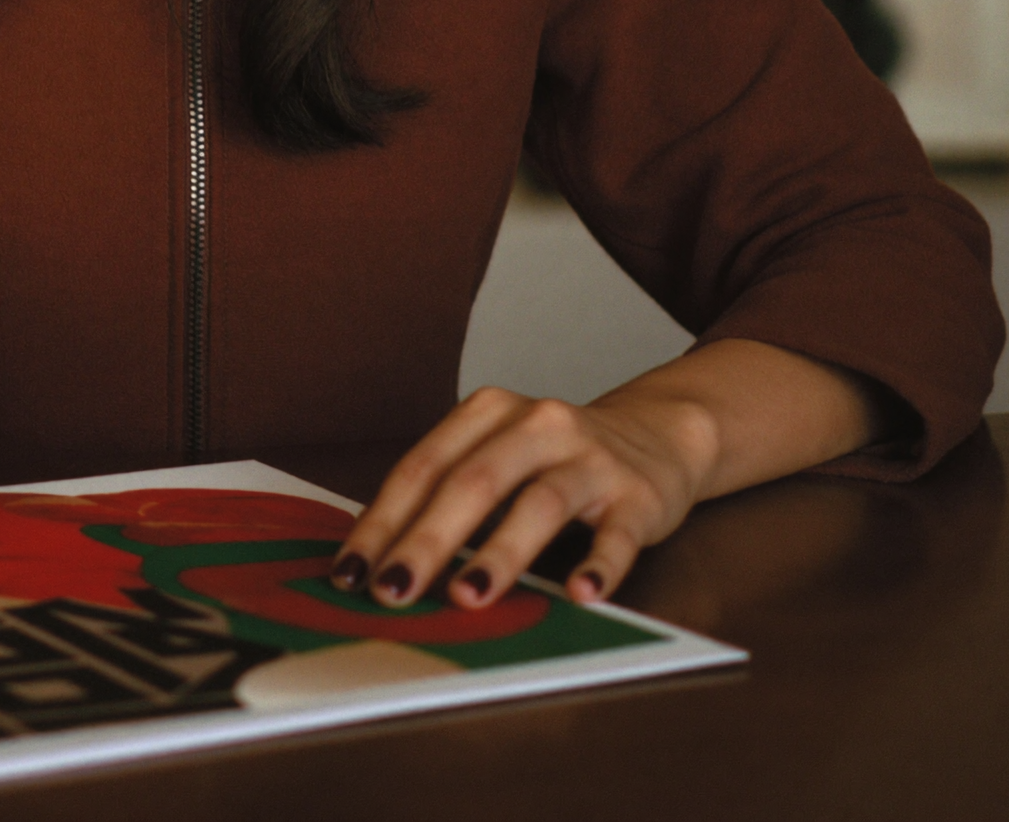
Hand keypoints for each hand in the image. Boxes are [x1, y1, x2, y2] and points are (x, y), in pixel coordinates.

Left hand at [329, 340, 888, 610]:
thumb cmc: (554, 459)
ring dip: (500, 552)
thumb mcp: (499, 455)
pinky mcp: (638, 495)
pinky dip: (600, 564)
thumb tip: (379, 562)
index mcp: (488, 412)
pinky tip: (581, 596)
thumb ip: (449, 495)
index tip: (350, 572)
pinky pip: (617, 533)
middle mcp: (536, 424)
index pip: (423, 466)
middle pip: (472, 482)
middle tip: (393, 591)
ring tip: (467, 596)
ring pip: (539, 503)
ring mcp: (590, 457)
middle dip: (427, 540)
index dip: (383, 520)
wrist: (658, 433)